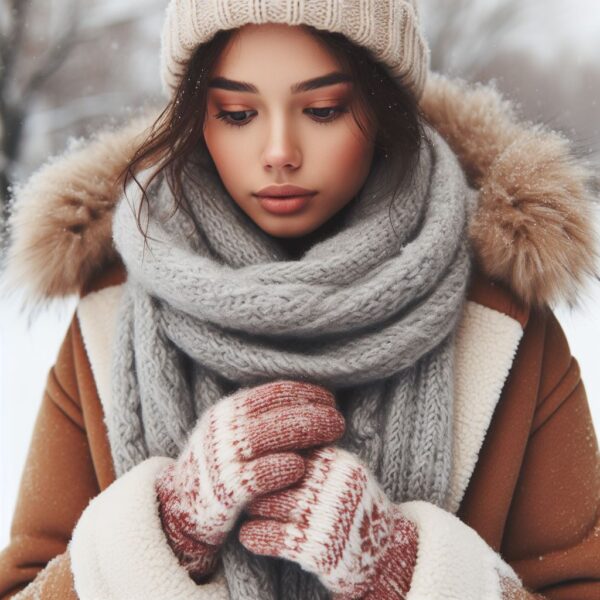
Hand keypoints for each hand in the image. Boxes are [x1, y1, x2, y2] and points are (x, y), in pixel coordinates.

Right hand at [155, 380, 344, 580]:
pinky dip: (280, 468)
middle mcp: (223, 431)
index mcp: (227, 412)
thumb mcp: (232, 433)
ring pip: (268, 438)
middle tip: (339, 419)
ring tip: (334, 435)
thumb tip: (307, 400)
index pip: (272, 393)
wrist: (183, 506)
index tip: (329, 399)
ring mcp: (222, 460)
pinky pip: (257, 476)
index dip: (305, 393)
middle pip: (275, 414)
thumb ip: (260, 418)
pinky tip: (301, 466)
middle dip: (312, 414)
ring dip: (305, 433)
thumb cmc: (221, 466)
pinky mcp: (225, 491)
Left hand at [239, 446, 418, 598]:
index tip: (254, 459)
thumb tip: (271, 432)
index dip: (269, 454)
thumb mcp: (343, 471)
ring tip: (247, 507)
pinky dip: (255, 535)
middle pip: (275, 474)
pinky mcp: (319, 548)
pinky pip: (273, 537)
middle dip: (257, 481)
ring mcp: (325, 516)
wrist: (382, 552)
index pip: (289, 448)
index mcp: (337, 462)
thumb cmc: (354, 506)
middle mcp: (331, 486)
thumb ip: (314, 455)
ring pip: (269, 503)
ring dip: (253, 506)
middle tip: (245, 485)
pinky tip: (248, 534)